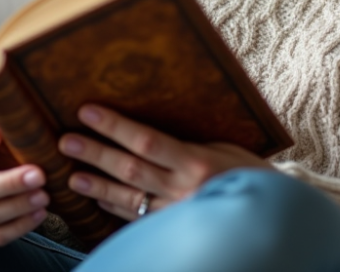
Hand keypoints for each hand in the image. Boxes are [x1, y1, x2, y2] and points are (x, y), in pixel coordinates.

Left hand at [58, 104, 270, 222]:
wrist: (273, 215)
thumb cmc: (250, 174)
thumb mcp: (224, 149)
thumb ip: (188, 144)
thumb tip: (151, 129)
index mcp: (195, 162)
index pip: (147, 140)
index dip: (115, 126)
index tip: (88, 111)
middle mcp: (182, 189)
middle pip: (130, 168)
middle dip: (95, 153)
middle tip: (66, 141)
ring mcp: (175, 212)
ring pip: (128, 197)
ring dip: (97, 185)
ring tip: (71, 175)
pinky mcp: (173, 228)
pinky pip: (137, 218)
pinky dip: (114, 207)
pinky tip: (97, 198)